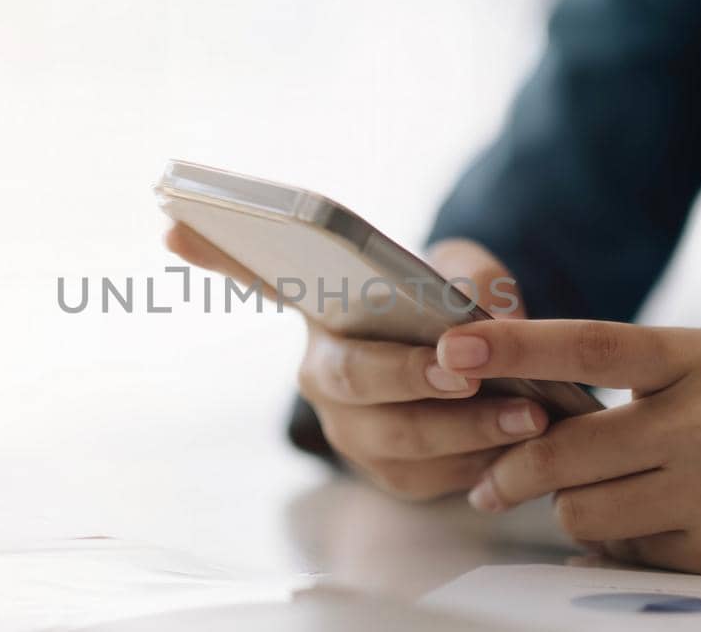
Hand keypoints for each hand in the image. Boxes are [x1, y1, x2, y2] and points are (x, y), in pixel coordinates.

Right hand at [165, 223, 547, 499]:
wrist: (484, 369)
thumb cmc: (458, 307)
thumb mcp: (471, 274)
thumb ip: (477, 281)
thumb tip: (487, 312)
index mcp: (323, 311)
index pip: (255, 276)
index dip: (212, 251)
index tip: (173, 223)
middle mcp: (321, 372)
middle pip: (352, 379)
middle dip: (408, 375)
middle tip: (462, 367)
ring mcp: (351, 429)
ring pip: (397, 438)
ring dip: (464, 428)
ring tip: (526, 414)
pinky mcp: (388, 474)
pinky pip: (428, 477)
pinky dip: (477, 461)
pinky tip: (519, 446)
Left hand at [435, 319, 700, 577]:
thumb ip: (642, 380)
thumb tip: (540, 415)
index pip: (587, 343)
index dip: (511, 345)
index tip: (448, 347)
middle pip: (564, 451)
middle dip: (511, 471)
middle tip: (487, 482)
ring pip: (585, 512)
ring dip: (570, 513)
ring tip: (589, 502)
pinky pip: (633, 555)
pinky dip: (622, 546)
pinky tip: (646, 529)